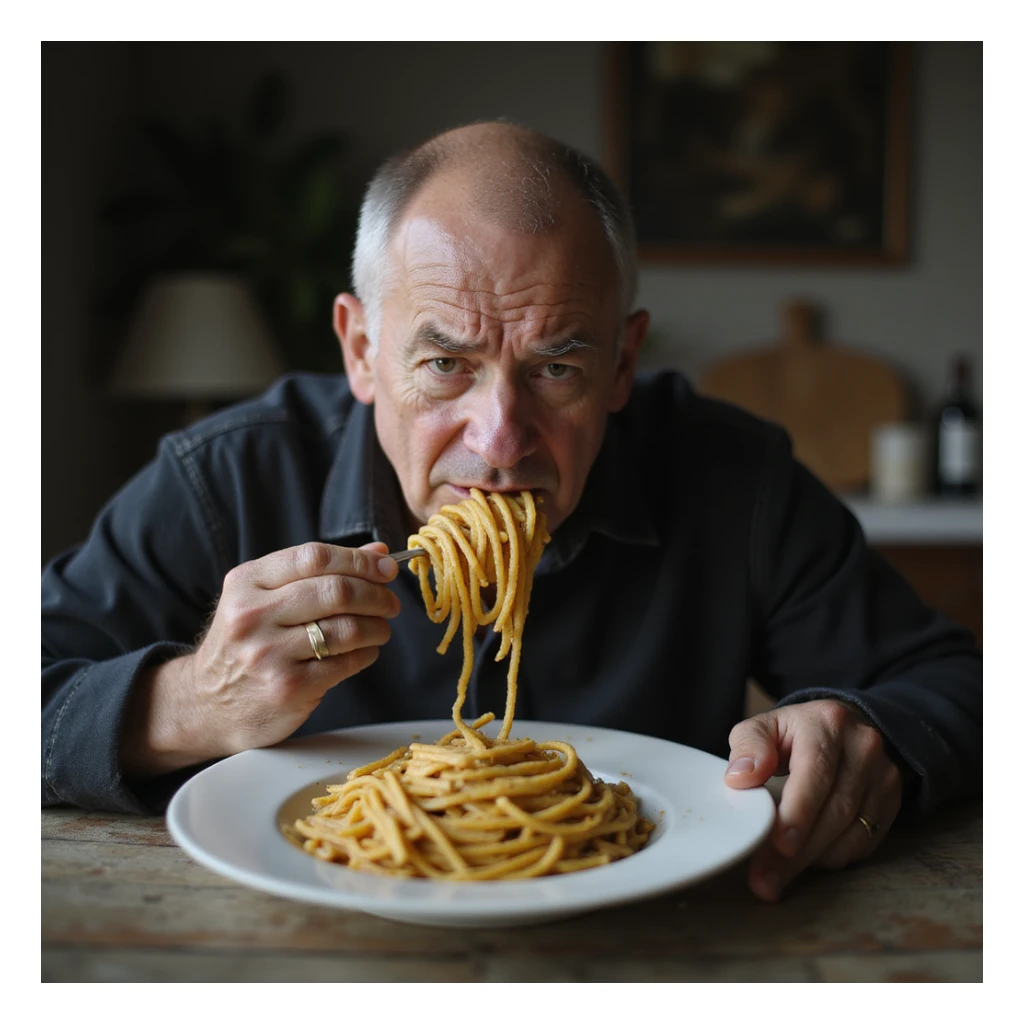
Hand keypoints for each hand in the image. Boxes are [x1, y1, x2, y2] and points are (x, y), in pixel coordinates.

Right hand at [121, 541, 400, 776]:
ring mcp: (268, 653)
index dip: (359, 560)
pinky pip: (346, 662)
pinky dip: (366, 654)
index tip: (386, 567)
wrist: (206, 705)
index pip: (314, 557)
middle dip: (376, 595)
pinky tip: (364, 652)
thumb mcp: (264, 598)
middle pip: (336, 591)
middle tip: (390, 603)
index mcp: (247, 582)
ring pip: (347, 628)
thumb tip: (378, 553)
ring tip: (380, 628)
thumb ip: (318, 573)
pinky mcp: (287, 687)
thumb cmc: (245, 644)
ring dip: (377, 626)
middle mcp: (253, 615)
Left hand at [724, 699, 903, 901]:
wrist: (847, 726)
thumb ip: (748, 746)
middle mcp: (864, 748)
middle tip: (765, 880)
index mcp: (828, 723)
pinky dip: (831, 857)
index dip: (798, 813)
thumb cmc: (797, 731)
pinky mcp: (891, 803)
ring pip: (851, 832)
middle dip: (797, 852)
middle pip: (835, 810)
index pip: (816, 773)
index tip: (778, 843)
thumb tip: (739, 778)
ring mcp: (883, 777)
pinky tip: (805, 861)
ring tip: (776, 877)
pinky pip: (863, 842)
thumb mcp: (766, 726)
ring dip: (811, 861)